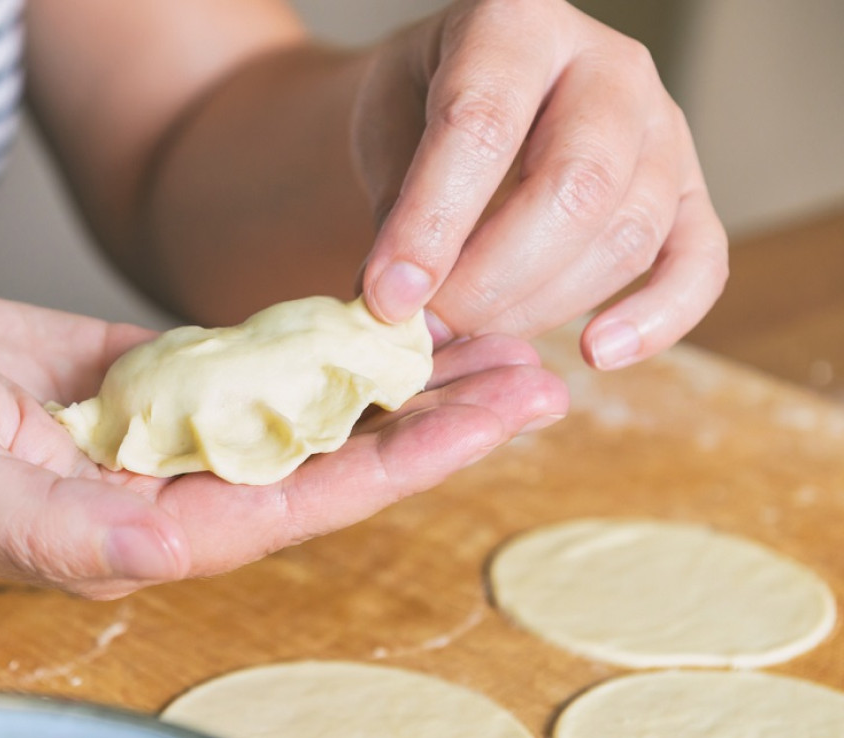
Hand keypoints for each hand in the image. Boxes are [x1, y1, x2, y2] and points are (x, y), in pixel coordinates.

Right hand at [0, 295, 565, 596]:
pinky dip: (324, 347)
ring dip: (396, 382)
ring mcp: (170, 437)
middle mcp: (174, 493)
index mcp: (143, 533)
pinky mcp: (155, 385)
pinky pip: (256, 368)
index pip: (300, 504)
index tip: (491, 419)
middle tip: (535, 381)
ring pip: (308, 414)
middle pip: (331, 461)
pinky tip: (384, 324)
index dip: (402, 463)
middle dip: (434, 425)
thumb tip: (164, 552)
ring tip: (489, 345)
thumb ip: (56, 534)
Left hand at [354, 0, 727, 369]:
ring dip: (544, 308)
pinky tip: (596, 353)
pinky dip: (658, 318)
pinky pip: (700, 262)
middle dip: (491, 280)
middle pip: (572, 188)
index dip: (432, 223)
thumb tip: (393, 316)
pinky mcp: (690, 191)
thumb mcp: (386, 141)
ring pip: (627, 234)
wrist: (468, 103)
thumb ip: (394, 219)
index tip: (388, 300)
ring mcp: (663, 125)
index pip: (482, 123)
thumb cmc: (420, 117)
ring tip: (473, 340)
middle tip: (429, 331)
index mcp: (515, 22)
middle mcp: (608, 64)